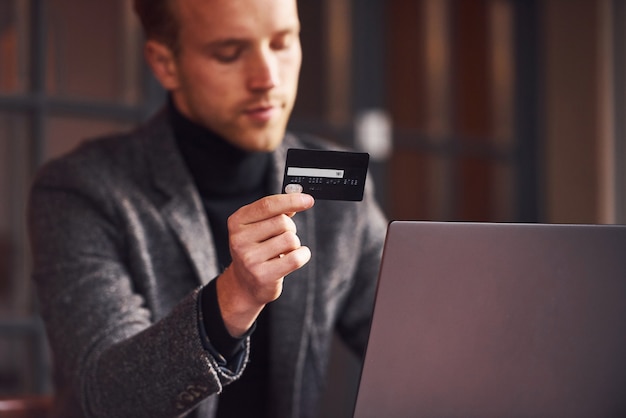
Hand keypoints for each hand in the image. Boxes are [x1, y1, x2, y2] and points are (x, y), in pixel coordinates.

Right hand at [216, 193, 314, 336]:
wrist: (244, 285)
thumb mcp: (258, 227)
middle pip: (282, 221)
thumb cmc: (256, 251)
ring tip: (281, 252)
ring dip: (294, 244)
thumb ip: (275, 212)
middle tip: (281, 239)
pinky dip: (302, 255)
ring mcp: (249, 259)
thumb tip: (299, 197)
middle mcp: (239, 239)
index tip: (308, 199)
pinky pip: (296, 258)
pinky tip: (292, 259)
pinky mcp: (262, 275)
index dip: (291, 200)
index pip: (267, 205)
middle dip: (290, 228)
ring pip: (290, 239)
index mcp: (237, 222)